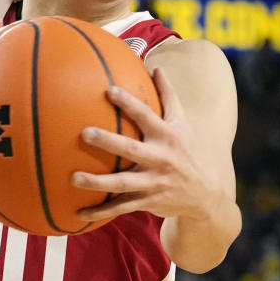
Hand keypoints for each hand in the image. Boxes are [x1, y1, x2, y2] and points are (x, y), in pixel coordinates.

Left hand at [72, 67, 217, 224]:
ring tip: (73, 177)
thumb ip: (168, 96)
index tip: (109, 91)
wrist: (206, 194)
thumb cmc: (189, 151)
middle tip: (84, 133)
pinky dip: (100, 212)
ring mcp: (154, 183)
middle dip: (108, 141)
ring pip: (122, 183)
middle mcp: (160, 159)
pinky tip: (78, 214)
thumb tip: (155, 67)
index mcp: (167, 136)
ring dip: (97, 182)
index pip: (146, 116)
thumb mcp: (183, 123)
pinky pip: (121, 208)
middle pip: (131, 149)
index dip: (128, 103)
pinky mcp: (148, 202)